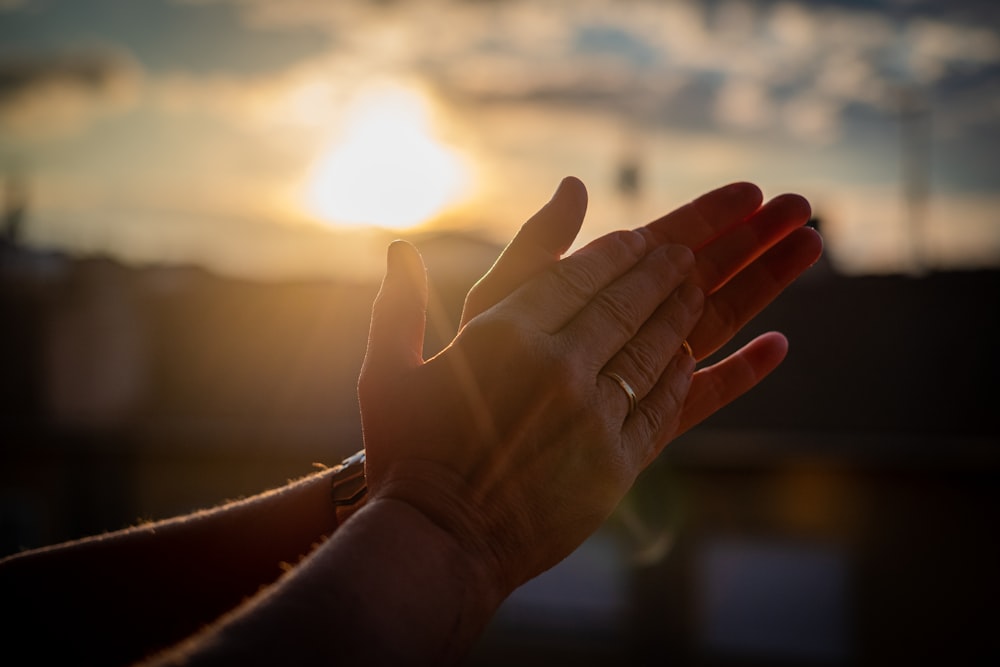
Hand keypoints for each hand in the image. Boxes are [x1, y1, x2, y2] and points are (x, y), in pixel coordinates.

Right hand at [358, 231, 700, 593]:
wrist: (439, 542)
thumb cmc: (405, 455)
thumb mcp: (386, 373)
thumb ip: (397, 306)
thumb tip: (399, 249)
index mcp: (503, 337)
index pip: (575, 278)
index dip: (614, 253)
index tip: (639, 238)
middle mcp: (556, 368)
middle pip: (622, 305)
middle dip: (658, 273)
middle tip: (683, 254)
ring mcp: (592, 417)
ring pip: (650, 349)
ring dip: (678, 315)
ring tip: (695, 289)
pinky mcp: (616, 463)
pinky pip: (660, 406)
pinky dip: (678, 376)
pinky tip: (688, 356)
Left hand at [462, 177, 822, 434]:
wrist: (455, 484)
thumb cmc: (457, 391)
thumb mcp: (491, 309)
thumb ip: (535, 251)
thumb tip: (575, 186)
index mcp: (583, 296)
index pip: (653, 244)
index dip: (702, 215)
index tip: (749, 191)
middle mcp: (616, 332)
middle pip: (693, 277)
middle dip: (745, 239)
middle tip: (799, 204)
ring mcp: (634, 379)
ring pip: (708, 323)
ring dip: (759, 285)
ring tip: (809, 244)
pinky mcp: (645, 431)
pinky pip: (700, 396)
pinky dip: (739, 372)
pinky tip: (779, 346)